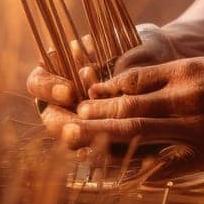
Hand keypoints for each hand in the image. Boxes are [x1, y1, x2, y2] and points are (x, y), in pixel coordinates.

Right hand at [24, 24, 183, 143]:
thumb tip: (91, 71)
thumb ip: (111, 63)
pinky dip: (107, 154)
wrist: (167, 66)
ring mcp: (81, 122)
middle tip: (78, 127)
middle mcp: (63, 100)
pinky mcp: (102, 141)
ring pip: (71, 139)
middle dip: (62, 124)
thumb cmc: (142, 48)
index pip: (37, 83)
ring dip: (83, 140)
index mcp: (57, 71)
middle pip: (50, 118)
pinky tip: (123, 154)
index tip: (70, 92)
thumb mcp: (129, 49)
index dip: (48, 89)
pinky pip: (97, 153)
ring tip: (102, 139)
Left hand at [61, 56, 203, 174]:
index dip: (100, 90)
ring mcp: (195, 129)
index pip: (129, 80)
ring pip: (134, 137)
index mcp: (186, 70)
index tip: (80, 96)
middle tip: (62, 122)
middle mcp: (185, 97)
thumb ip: (176, 78)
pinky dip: (135, 172)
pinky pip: (161, 169)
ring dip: (102, 142)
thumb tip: (136, 90)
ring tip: (77, 145)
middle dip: (89, 116)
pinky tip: (117, 175)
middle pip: (123, 108)